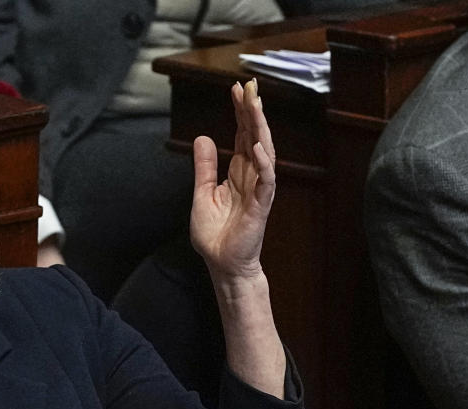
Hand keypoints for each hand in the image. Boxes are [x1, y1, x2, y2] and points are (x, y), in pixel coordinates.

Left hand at [190, 79, 275, 281]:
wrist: (222, 264)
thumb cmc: (215, 234)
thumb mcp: (201, 193)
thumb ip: (205, 167)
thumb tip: (204, 138)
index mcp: (237, 173)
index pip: (242, 136)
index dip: (240, 113)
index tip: (236, 90)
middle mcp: (251, 177)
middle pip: (255, 137)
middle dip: (253, 111)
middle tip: (250, 86)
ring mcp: (259, 190)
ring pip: (265, 152)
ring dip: (261, 128)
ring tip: (256, 105)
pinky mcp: (261, 206)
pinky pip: (266, 181)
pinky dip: (264, 163)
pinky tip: (259, 146)